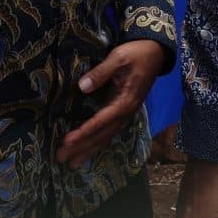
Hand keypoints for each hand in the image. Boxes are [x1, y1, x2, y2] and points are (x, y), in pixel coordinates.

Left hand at [56, 39, 161, 165]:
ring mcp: (126, 114)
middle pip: (102, 135)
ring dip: (88, 150)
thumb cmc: (136, 54)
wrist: (155, 52)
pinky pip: (109, 132)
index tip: (67, 142)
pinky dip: (97, 143)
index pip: (101, 121)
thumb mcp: (118, 58)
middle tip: (61, 159)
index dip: (84, 132)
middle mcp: (126, 113)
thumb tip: (82, 87)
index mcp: (125, 101)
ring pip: (106, 137)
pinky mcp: (123, 112)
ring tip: (72, 164)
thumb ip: (101, 72)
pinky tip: (87, 150)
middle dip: (82, 148)